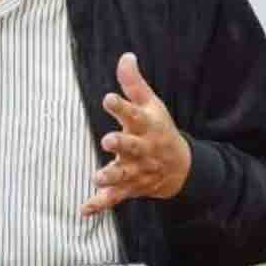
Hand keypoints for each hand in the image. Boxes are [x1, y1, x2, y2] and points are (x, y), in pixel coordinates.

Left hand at [81, 53, 191, 215]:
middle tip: (108, 140)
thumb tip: (125, 56)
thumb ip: (134, 84)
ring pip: (124, 175)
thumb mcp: (151, 104)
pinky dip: (100, 204)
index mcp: (147, 126)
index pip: (135, 114)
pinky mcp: (129, 188)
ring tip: (97, 177)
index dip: (122, 106)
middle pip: (132, 147)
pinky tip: (85, 209)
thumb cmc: (159, 129)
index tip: (108, 98)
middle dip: (121, 144)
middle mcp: (143, 149)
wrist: (180, 167)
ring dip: (111, 177)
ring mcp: (137, 171)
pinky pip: (114, 198)